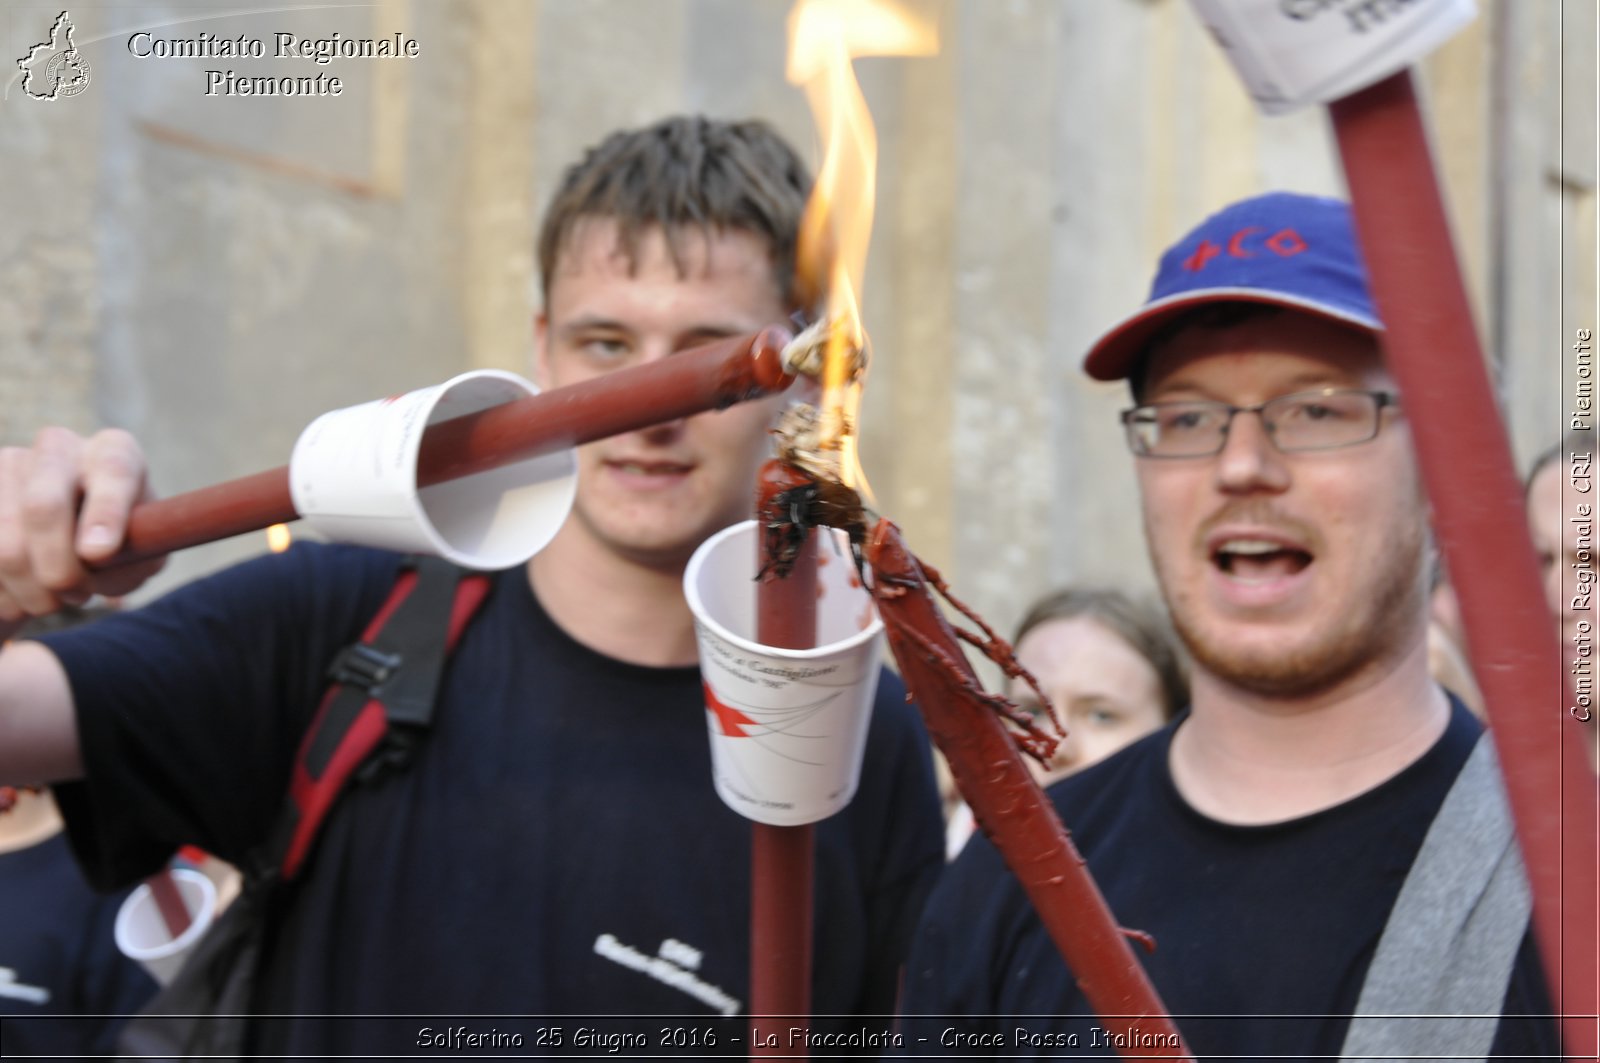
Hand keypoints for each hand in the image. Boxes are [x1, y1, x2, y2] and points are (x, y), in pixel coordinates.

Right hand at [0, 428, 165, 638]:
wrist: (68, 547)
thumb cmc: (117, 549)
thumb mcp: (140, 553)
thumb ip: (130, 554)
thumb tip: (91, 552)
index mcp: (114, 452)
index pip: (112, 471)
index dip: (104, 513)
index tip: (98, 554)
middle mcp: (58, 447)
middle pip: (42, 506)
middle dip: (58, 568)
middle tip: (78, 597)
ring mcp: (8, 464)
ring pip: (4, 542)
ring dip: (28, 589)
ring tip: (49, 602)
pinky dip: (2, 593)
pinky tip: (18, 599)